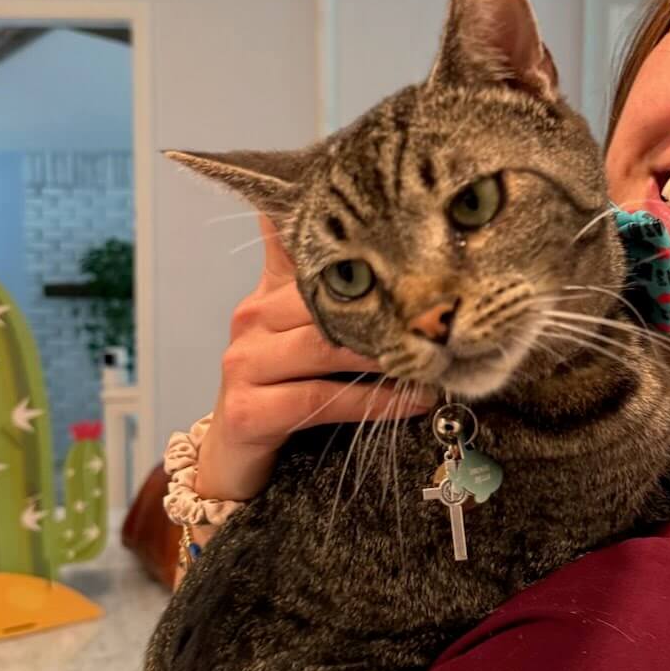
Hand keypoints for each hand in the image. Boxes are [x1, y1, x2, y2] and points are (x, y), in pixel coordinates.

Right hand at [195, 214, 431, 503]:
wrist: (234, 450)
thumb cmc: (281, 385)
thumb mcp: (300, 331)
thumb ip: (321, 289)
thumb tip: (343, 220)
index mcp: (266, 294)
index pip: (309, 259)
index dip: (355, 252)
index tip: (408, 247)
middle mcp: (250, 320)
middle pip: (324, 306)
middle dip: (383, 315)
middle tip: (435, 320)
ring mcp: (243, 365)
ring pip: (324, 350)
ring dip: (384, 359)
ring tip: (430, 363)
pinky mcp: (247, 411)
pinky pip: (319, 400)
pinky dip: (371, 402)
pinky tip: (410, 403)